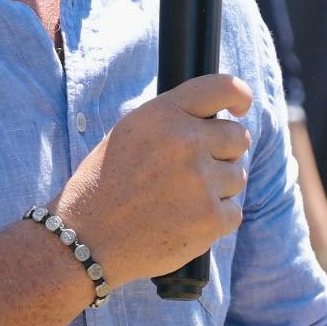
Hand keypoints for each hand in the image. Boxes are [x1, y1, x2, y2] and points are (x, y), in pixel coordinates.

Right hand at [51, 74, 253, 286]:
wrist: (86, 238)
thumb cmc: (103, 186)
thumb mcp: (128, 134)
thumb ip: (171, 121)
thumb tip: (212, 119)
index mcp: (164, 114)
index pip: (223, 87)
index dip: (240, 96)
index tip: (241, 107)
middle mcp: (186, 142)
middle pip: (238, 137)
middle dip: (224, 152)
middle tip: (196, 170)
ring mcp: (201, 181)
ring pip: (237, 176)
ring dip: (218, 187)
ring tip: (180, 200)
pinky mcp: (211, 218)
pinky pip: (234, 211)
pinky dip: (215, 219)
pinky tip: (184, 221)